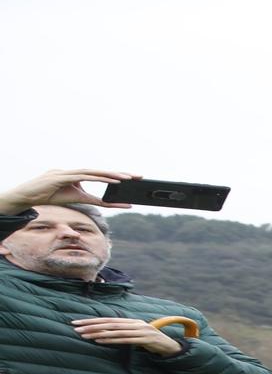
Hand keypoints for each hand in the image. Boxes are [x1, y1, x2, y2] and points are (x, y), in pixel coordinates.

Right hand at [0, 168, 136, 212]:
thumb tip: (108, 202)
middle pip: (102, 172)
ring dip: (113, 175)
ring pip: (95, 172)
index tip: (132, 179)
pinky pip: (86, 176)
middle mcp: (76, 171)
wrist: (30, 195)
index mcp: (78, 175)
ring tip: (128, 178)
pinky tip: (113, 181)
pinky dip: (101, 178)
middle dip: (120, 173)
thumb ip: (92, 199)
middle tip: (138, 176)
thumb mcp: (77, 198)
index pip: (101, 175)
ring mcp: (69, 172)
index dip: (117, 176)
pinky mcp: (63, 176)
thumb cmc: (52, 196)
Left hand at [70, 317, 183, 356]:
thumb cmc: (151, 342)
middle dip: (91, 325)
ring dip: (98, 333)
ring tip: (85, 336)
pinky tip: (100, 341)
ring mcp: (141, 331)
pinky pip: (125, 339)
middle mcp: (136, 323)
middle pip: (109, 324)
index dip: (92, 320)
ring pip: (115, 331)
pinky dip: (111, 340)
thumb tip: (106, 333)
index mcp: (132, 321)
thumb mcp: (137, 335)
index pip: (108, 319)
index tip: (77, 323)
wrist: (171, 347)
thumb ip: (124, 332)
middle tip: (76, 328)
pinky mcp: (146, 339)